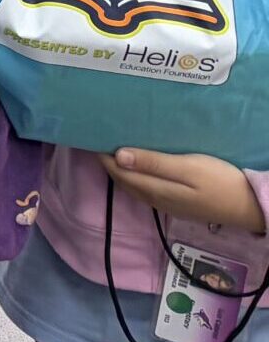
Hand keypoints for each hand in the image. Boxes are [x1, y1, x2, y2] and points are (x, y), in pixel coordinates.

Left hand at [104, 148, 268, 233]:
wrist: (250, 207)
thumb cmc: (220, 182)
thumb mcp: (188, 168)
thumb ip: (153, 163)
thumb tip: (117, 156)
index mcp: (154, 190)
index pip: (118, 172)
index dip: (102, 154)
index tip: (91, 135)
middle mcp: (154, 199)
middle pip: (122, 179)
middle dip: (107, 160)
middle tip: (99, 137)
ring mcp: (165, 203)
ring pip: (133, 185)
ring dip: (121, 168)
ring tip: (113, 146)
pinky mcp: (176, 203)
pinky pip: (146, 187)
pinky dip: (135, 174)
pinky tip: (138, 163)